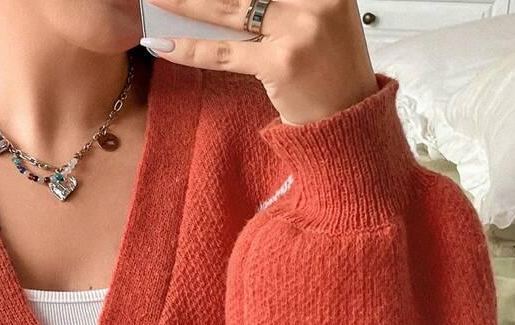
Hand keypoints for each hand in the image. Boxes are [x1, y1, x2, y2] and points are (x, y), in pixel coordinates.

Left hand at [140, 0, 379, 124]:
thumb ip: (285, 3)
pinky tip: (166, 44)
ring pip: (230, 9)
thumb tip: (231, 3)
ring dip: (187, 4)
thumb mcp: (320, 20)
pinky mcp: (282, 63)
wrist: (349, 122)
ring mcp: (300, 30)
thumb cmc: (333, 74)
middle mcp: (317, 0)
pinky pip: (225, 53)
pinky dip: (192, 48)